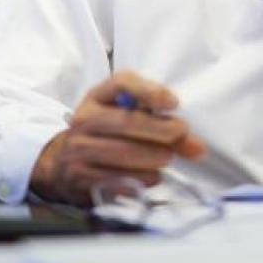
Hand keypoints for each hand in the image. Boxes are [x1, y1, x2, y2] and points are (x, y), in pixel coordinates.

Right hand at [29, 70, 206, 205]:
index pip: (122, 83)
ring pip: (122, 152)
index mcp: (97, 96)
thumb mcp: (127, 120)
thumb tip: (199, 148)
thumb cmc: (105, 135)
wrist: (63, 164)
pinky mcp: (80, 177)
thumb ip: (165, 129)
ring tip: (166, 158)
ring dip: (152, 157)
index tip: (173, 102)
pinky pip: (115, 179)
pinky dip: (139, 179)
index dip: (149, 91)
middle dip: (159, 129)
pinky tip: (151, 177)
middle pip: (126, 121)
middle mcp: (84, 119)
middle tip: (180, 134)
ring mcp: (79, 148)